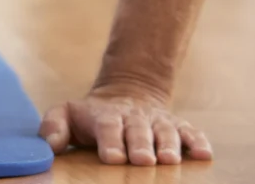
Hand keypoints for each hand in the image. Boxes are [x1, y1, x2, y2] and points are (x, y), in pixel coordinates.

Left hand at [38, 84, 212, 165]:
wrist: (126, 95)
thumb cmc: (91, 116)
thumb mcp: (66, 114)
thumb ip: (54, 126)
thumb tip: (50, 145)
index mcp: (106, 116)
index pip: (108, 127)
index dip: (111, 141)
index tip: (113, 158)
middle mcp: (134, 118)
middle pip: (138, 131)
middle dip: (141, 145)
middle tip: (143, 160)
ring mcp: (157, 121)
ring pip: (166, 132)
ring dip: (170, 145)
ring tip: (170, 160)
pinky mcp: (178, 126)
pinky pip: (191, 132)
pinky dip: (198, 142)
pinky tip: (204, 155)